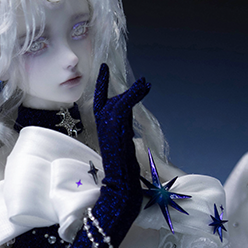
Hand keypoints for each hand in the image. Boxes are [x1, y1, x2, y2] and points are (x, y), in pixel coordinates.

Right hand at [92, 64, 150, 187]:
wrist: (121, 180)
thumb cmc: (122, 169)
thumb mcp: (123, 143)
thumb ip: (123, 127)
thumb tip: (129, 114)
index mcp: (102, 128)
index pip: (99, 100)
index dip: (102, 83)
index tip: (104, 67)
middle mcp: (102, 123)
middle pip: (114, 100)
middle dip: (129, 92)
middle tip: (145, 84)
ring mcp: (108, 123)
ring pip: (122, 100)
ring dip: (136, 91)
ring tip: (147, 84)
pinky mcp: (117, 124)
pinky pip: (126, 103)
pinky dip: (136, 94)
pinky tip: (145, 88)